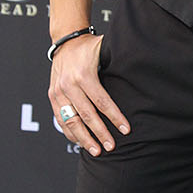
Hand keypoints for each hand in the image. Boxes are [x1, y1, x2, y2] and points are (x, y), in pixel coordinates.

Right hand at [48, 33, 129, 155]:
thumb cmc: (88, 47)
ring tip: (96, 151)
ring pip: (71, 121)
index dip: (114, 117)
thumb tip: (140, 70)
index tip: (125, 130)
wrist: (65, 41)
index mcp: (83, 74)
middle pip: (86, 115)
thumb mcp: (103, 49)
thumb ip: (119, 60)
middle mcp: (68, 84)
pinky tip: (81, 142)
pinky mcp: (52, 97)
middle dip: (100, 133)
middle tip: (111, 146)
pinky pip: (60, 120)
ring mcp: (58, 92)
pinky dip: (70, 133)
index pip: (102, 101)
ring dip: (84, 139)